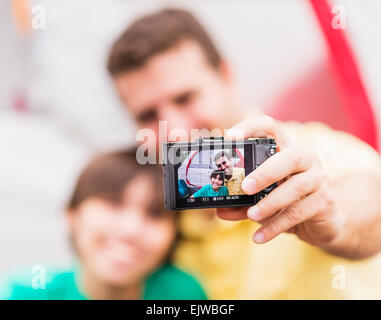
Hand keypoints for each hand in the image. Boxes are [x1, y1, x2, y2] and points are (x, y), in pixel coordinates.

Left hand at [216, 116, 343, 246]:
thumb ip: (242, 201)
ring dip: (270, 204)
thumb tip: (219, 210)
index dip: (250, 127)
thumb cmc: (286, 201)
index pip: (270, 127)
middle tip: (245, 187)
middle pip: (291, 156)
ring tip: (251, 216)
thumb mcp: (262, 198)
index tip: (230, 137)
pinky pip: (298, 213)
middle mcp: (306, 159)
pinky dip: (275, 226)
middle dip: (266, 172)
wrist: (322, 222)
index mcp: (286, 149)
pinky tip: (259, 237)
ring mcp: (319, 179)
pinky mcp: (324, 202)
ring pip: (295, 188)